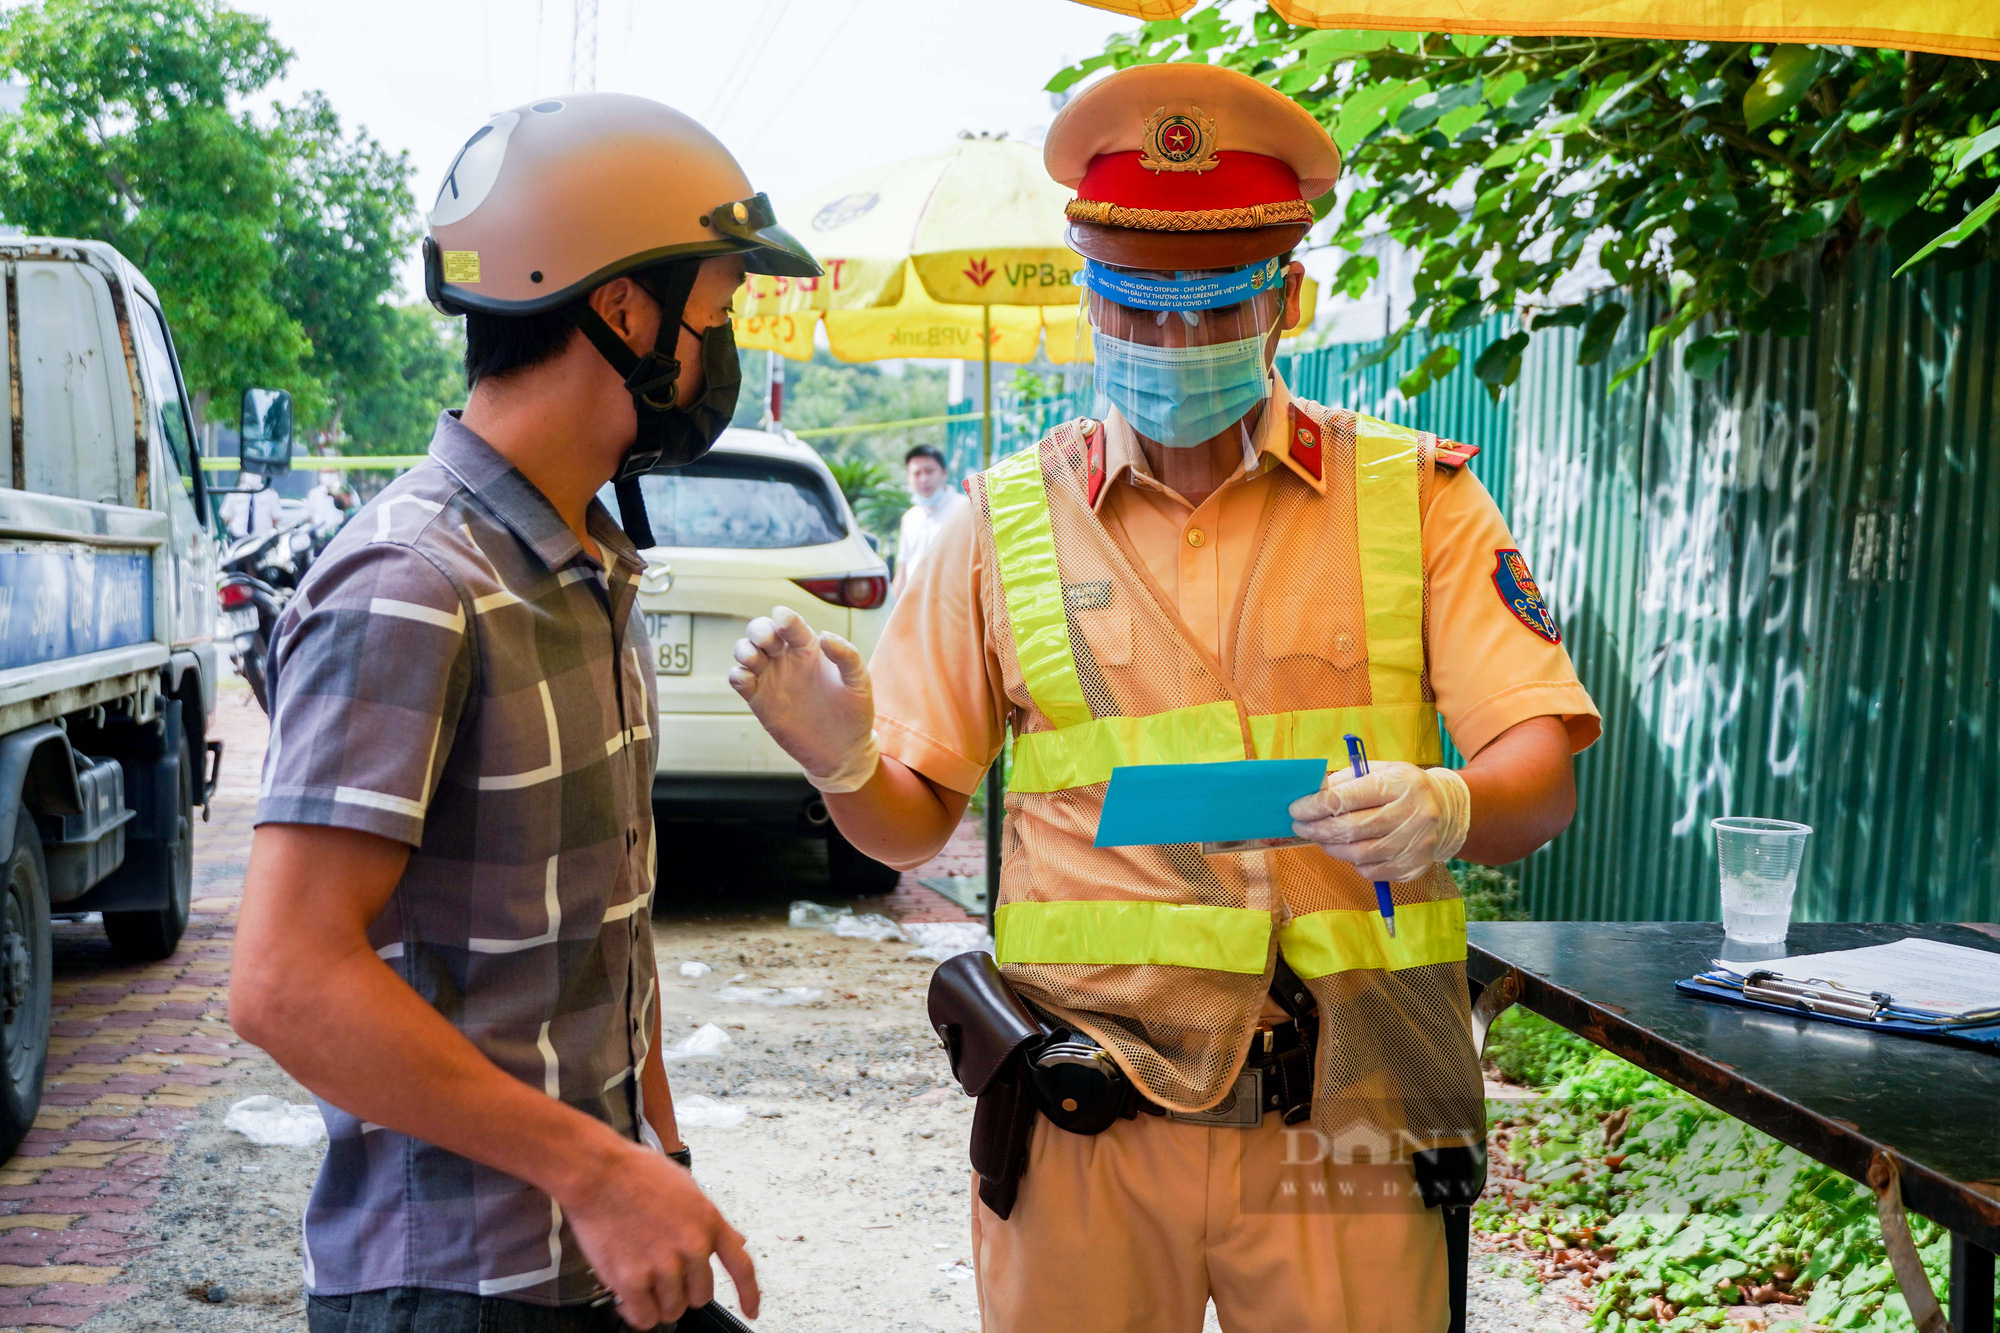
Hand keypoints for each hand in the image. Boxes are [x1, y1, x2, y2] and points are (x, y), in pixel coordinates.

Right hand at [561, 1138, 758, 1327]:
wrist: (599, 1173)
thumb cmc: (636, 1173)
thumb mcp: (687, 1188)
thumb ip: (708, 1221)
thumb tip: (734, 1241)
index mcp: (709, 1222)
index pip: (742, 1267)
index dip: (749, 1294)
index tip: (751, 1310)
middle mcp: (692, 1247)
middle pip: (701, 1296)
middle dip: (685, 1291)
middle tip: (665, 1279)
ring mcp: (664, 1265)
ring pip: (673, 1310)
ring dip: (659, 1302)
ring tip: (643, 1282)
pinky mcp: (633, 1279)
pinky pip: (644, 1317)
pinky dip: (636, 1312)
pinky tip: (628, 1297)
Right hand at [729, 606, 878, 791]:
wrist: (841, 750)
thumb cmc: (854, 712)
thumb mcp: (859, 681)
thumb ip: (846, 655)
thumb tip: (824, 635)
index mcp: (809, 648)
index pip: (792, 624)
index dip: (784, 617)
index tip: (783, 618)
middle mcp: (787, 658)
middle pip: (762, 631)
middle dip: (759, 629)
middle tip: (767, 640)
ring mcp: (771, 678)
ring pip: (746, 652)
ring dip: (744, 649)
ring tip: (754, 659)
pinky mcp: (759, 700)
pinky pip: (739, 680)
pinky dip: (736, 674)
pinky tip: (746, 679)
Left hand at [1288, 763, 1470, 882]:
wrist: (1446, 811)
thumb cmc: (1402, 789)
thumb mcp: (1379, 772)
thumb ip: (1346, 781)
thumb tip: (1311, 795)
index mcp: (1399, 783)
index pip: (1346, 798)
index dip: (1315, 806)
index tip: (1296, 809)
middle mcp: (1412, 813)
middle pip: (1351, 828)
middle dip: (1318, 829)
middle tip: (1300, 827)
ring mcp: (1415, 843)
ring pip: (1359, 854)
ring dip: (1332, 847)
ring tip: (1322, 838)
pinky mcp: (1414, 865)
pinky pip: (1372, 871)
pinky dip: (1354, 863)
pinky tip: (1350, 851)